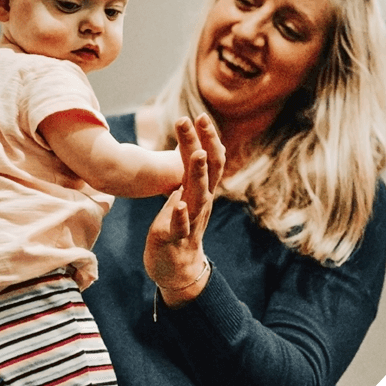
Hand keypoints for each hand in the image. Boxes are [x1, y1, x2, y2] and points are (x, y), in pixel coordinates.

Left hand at [143, 113, 224, 307]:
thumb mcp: (187, 197)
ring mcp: (191, 220)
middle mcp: (201, 203)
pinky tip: (179, 202)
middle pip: (207, 170)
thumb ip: (190, 176)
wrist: (180, 270)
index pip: (210, 159)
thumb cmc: (180, 228)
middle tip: (197, 120)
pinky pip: (181, 226)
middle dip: (202, 144)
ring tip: (197, 154)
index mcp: (202, 191)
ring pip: (198, 195)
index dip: (207, 138)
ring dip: (198, 174)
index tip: (201, 115)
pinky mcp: (175, 238)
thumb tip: (194, 150)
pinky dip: (180, 214)